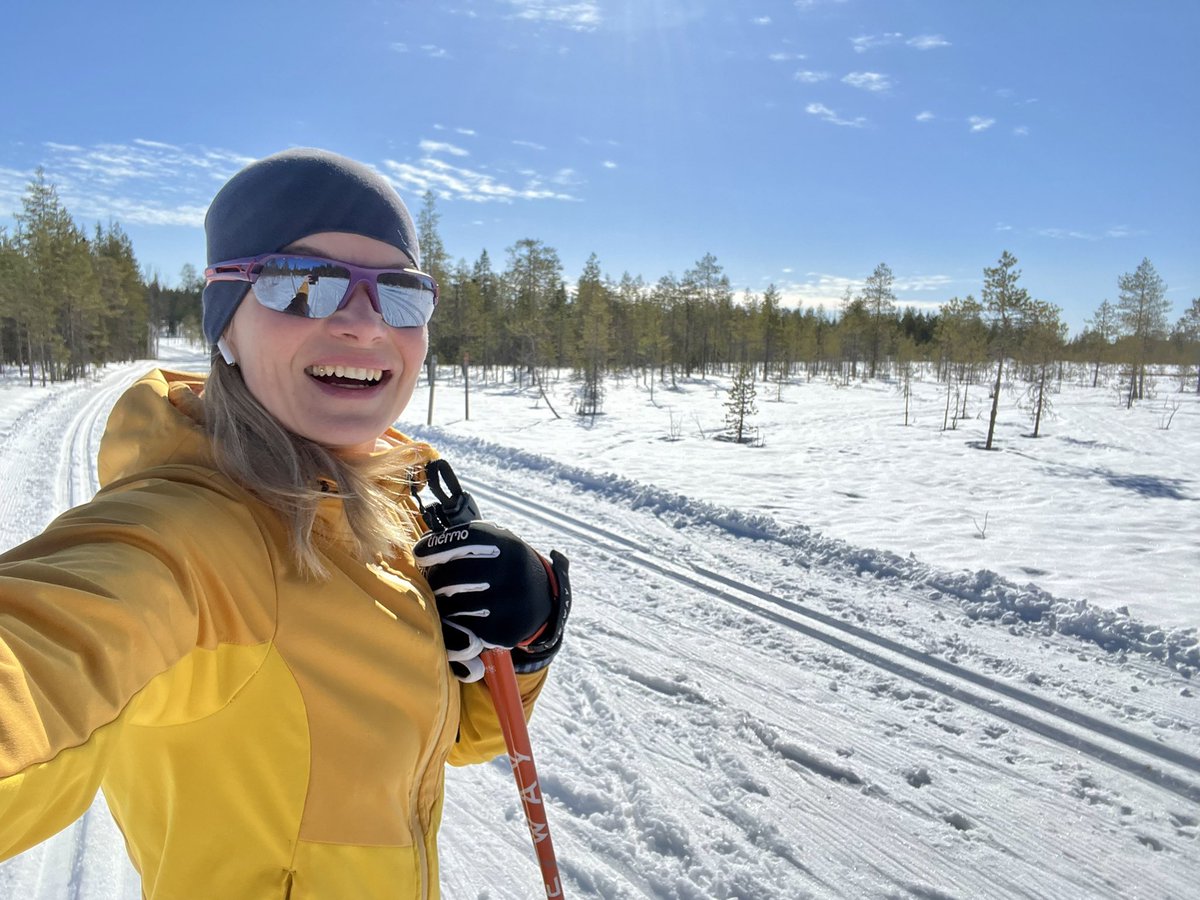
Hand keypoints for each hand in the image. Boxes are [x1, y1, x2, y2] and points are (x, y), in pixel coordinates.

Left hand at [413, 522, 570, 681]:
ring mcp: (510, 604)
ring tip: (451, 601)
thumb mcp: (494, 544)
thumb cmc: (503, 566)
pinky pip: (463, 631)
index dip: (435, 548)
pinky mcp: (505, 632)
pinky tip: (464, 618)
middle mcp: (511, 571)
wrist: (542, 598)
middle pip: (450, 577)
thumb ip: (462, 540)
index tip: (421, 555)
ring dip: (444, 605)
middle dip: (435, 581)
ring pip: (453, 607)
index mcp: (507, 544)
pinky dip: (456, 626)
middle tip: (437, 583)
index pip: (463, 540)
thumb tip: (422, 550)